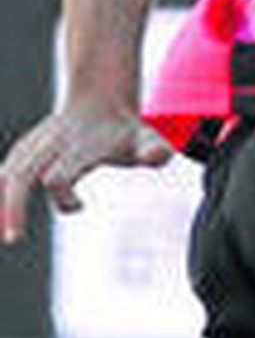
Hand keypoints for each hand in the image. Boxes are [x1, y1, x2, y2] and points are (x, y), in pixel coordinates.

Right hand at [1, 99, 172, 243]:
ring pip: (8, 171)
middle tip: (13, 238)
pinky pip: (5, 170)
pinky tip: (1, 216)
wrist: (102, 98)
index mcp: (79, 147)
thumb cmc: (126, 130)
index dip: (62, 197)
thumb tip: (154, 156)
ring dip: (1, 203)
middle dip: (13, 206)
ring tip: (3, 233)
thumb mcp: (148, 139)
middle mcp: (52, 144)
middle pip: (22, 175)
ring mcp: (35, 144)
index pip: (57, 176)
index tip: (81, 206)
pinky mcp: (26, 148)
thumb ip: (155, 150)